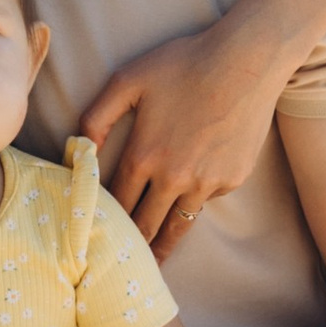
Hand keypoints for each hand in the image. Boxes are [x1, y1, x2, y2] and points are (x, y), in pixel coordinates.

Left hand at [77, 14, 290, 258]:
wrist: (247, 61)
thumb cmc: (183, 64)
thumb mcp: (128, 80)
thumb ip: (96, 117)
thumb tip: (78, 150)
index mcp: (144, 156)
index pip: (116, 202)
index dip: (103, 220)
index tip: (92, 236)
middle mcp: (175, 177)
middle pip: (145, 225)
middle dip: (130, 246)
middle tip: (117, 266)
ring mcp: (207, 182)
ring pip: (178, 225)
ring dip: (162, 246)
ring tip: (152, 264)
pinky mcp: (233, 179)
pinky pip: (207, 198)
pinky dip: (196, 199)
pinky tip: (191, 190)